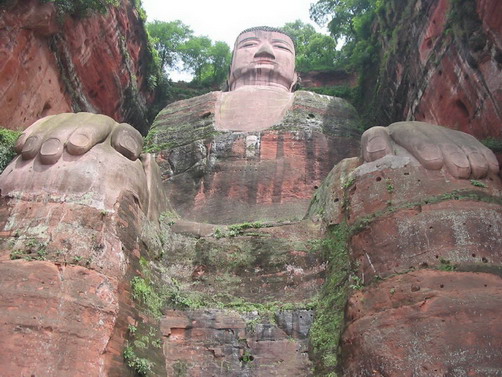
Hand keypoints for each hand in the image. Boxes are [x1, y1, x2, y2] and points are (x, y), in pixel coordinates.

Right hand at [0, 113, 148, 210]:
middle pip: (91, 124)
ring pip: (65, 122)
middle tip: (61, 152)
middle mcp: (102, 127)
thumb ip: (137, 178)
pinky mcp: (56, 125)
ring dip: (50, 137)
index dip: (113, 139)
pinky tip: (23, 149)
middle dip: (74, 135)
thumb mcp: (126, 187)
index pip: (126, 135)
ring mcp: (78, 123)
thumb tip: (132, 163)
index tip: (82, 149)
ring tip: (39, 155)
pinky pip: (43, 125)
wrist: (81, 187)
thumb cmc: (108, 192)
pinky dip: (33, 135)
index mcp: (124, 140)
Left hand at [361, 121, 498, 178]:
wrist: (391, 167)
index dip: (422, 146)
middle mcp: (416, 131)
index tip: (434, 163)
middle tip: (460, 170)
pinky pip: (471, 145)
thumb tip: (379, 152)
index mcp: (393, 134)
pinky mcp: (454, 142)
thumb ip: (371, 151)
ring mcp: (437, 135)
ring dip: (469, 155)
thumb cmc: (379, 171)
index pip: (407, 135)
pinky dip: (482, 156)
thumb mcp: (370, 161)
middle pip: (436, 137)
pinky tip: (489, 169)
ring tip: (476, 171)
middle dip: (450, 152)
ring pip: (456, 140)